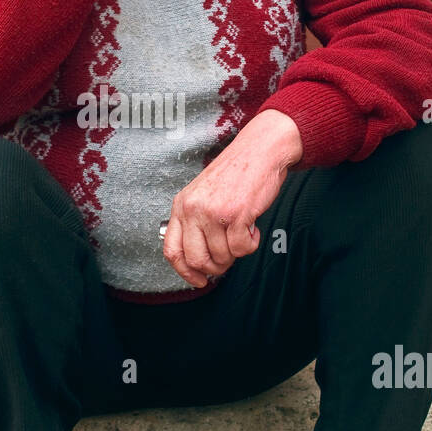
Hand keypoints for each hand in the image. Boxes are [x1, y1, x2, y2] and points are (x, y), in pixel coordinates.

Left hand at [162, 111, 303, 288]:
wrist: (259, 151)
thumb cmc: (235, 174)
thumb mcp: (202, 195)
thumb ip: (195, 222)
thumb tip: (199, 260)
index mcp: (181, 205)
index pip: (172, 250)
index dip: (184, 271)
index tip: (198, 280)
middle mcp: (193, 209)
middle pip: (196, 259)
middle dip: (214, 267)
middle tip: (227, 260)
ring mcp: (213, 212)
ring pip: (222, 256)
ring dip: (236, 253)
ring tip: (242, 232)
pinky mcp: (236, 214)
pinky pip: (242, 249)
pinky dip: (251, 244)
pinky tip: (252, 227)